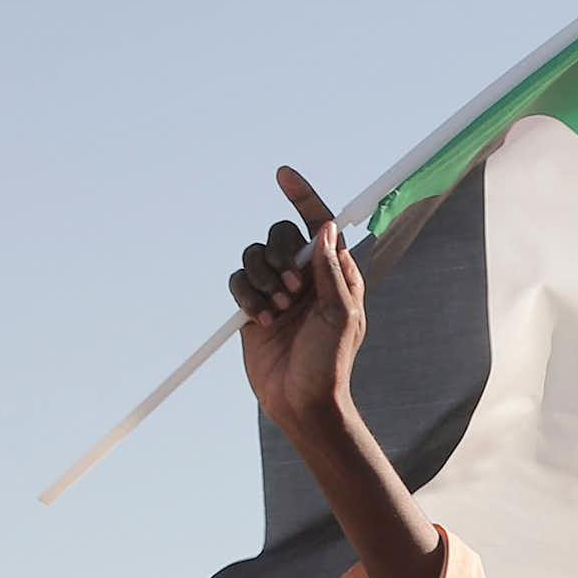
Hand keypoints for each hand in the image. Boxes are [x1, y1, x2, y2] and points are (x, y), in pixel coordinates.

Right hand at [229, 165, 364, 440]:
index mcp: (333, 273)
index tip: (283, 175)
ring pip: (255, 256)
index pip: (318, 223)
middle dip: (281, 258)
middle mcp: (304, 277)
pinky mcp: (253, 307)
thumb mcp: (339, 315)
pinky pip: (238, 281)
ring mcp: (277, 291)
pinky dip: (246, 297)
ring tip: (276, 312)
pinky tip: (260, 322)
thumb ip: (330, 270)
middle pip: (280, 235)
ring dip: (262, 280)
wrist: (301, 402)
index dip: (303, 197)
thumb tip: (326, 227)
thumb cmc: (330, 363)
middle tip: (293, 292)